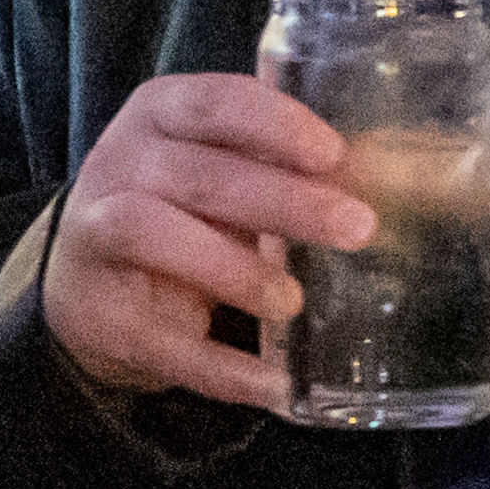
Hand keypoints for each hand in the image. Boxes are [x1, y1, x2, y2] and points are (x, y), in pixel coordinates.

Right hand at [39, 71, 370, 412]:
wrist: (88, 286)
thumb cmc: (181, 211)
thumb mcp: (224, 172)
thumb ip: (286, 167)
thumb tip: (401, 176)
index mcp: (161, 115)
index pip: (214, 102)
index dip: (274, 124)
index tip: (333, 153)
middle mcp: (120, 164)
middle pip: (200, 175)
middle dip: (282, 201)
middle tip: (356, 227)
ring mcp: (97, 237)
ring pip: (152, 233)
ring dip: (231, 268)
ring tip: (293, 301)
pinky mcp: (102, 315)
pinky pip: (161, 341)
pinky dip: (221, 369)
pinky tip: (275, 385)